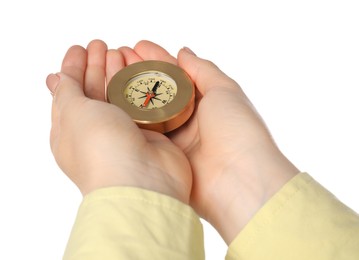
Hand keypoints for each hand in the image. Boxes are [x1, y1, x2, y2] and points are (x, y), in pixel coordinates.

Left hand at [46, 40, 191, 202]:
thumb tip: (57, 78)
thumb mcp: (73, 112)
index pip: (68, 92)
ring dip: (118, 73)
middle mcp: (96, 132)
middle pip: (94, 91)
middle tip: (101, 45)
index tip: (78, 48)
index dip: (72, 68)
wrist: (142, 181)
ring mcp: (123, 132)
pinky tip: (141, 72)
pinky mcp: (148, 133)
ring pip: (119, 95)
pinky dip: (140, 87)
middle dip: (96, 66)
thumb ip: (67, 91)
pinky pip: (142, 104)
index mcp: (70, 131)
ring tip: (120, 51)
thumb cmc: (100, 150)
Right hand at [128, 41, 298, 242]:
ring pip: (148, 112)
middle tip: (116, 58)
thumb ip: (203, 70)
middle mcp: (189, 120)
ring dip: (130, 94)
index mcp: (206, 102)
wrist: (238, 181)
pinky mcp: (165, 157)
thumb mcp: (225, 90)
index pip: (176, 75)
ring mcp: (176, 139)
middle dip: (139, 75)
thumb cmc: (238, 131)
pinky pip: (144, 134)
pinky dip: (130, 120)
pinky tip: (112, 104)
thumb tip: (183, 52)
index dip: (157, 59)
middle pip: (159, 92)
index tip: (137, 46)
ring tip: (109, 74)